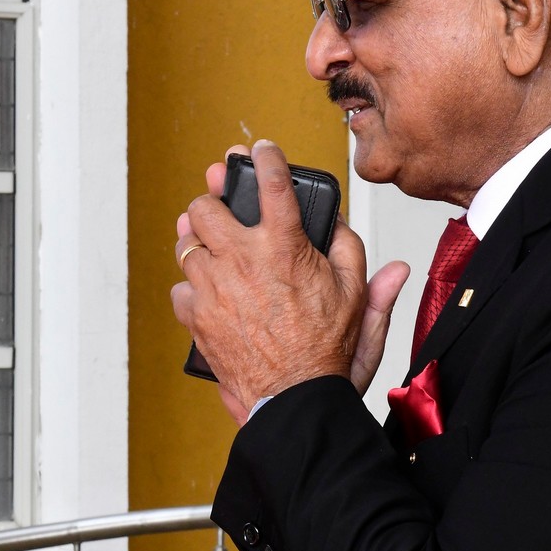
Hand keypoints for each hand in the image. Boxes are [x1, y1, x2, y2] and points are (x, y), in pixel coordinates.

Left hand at [170, 140, 411, 422]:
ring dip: (199, 240)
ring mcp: (214, 287)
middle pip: (206, 206)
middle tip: (222, 203)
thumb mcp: (356, 302)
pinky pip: (181, 287)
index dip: (266, 158)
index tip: (261, 150)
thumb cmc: (325, 355)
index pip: (273, 184)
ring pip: (187, 243)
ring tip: (211, 243)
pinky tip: (208, 289)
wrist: (294, 399)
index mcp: (285, 248)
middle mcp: (243, 260)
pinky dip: (193, 285)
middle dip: (212, 200)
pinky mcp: (197, 316)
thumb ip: (361, 263)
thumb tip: (368, 243)